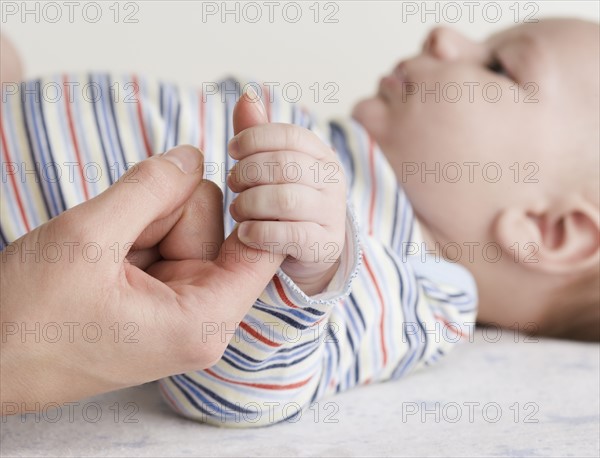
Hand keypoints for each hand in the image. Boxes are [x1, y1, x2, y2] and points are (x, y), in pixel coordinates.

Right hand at [0, 145, 284, 412]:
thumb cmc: (24, 319)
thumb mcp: (87, 238)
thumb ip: (149, 188)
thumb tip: (193, 154)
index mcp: (202, 319)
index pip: (264, 246)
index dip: (256, 196)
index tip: (243, 151)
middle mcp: (202, 317)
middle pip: (212, 222)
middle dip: (159, 212)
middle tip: (109, 242)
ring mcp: (179, 305)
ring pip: (181, 223)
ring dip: (137, 224)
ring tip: (97, 258)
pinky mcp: (158, 295)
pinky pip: (160, 238)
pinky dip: (129, 235)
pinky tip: (99, 260)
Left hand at [227, 88, 346, 295]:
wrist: (310, 249)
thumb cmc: (285, 201)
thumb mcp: (273, 166)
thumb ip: (258, 134)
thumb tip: (247, 94)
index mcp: (322, 155)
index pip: (289, 135)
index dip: (254, 138)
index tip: (232, 149)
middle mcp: (333, 181)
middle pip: (285, 166)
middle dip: (248, 173)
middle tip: (232, 183)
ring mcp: (332, 214)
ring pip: (285, 200)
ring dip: (250, 204)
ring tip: (237, 210)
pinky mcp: (323, 244)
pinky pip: (288, 235)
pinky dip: (259, 233)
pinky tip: (245, 233)